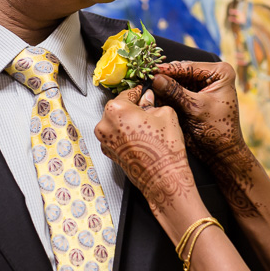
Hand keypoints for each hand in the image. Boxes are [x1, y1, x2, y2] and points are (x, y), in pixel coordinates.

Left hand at [94, 87, 196, 216]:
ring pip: (117, 123)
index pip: (127, 93)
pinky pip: (117, 136)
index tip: (145, 92)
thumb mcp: (165, 113)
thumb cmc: (164, 148)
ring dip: (129, 121)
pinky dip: (126, 134)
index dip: (139, 92)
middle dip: (133, 107)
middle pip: (119, 108)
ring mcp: (105, 141)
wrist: (163, 178)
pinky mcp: (109, 153)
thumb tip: (147, 99)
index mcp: (115, 109)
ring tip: (148, 127)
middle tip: (149, 110)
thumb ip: (152, 103)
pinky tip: (142, 138)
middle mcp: (104, 125)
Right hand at [152, 62, 259, 216]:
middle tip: (146, 76)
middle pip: (182, 72)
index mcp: (220, 73)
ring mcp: (200, 86)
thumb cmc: (218, 130)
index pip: (190, 67)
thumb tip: (156, 78)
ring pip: (176, 81)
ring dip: (162, 84)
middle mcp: (211, 76)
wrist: (221, 152)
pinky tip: (152, 93)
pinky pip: (175, 91)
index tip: (152, 70)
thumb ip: (175, 92)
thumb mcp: (196, 108)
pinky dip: (164, 93)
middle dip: (164, 76)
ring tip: (146, 84)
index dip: (169, 69)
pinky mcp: (192, 97)